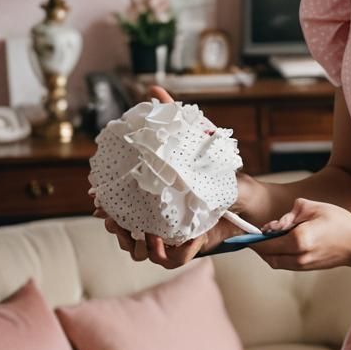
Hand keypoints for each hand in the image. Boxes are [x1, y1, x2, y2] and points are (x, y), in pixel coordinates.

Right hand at [93, 83, 251, 268]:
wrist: (251, 198)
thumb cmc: (219, 170)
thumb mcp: (196, 142)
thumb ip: (172, 117)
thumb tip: (153, 89)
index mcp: (152, 198)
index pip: (117, 206)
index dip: (104, 207)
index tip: (99, 202)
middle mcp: (157, 220)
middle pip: (123, 234)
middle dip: (116, 230)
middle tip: (116, 221)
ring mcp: (172, 237)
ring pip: (141, 253)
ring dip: (139, 247)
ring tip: (147, 237)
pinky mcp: (190, 249)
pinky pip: (173, 260)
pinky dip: (176, 254)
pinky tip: (183, 242)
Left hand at [252, 197, 350, 271]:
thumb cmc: (338, 221)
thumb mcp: (313, 207)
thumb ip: (289, 214)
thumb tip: (273, 225)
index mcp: (298, 239)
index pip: (266, 242)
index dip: (252, 239)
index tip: (243, 234)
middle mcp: (298, 256)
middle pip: (267, 255)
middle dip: (257, 246)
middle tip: (251, 236)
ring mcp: (302, 265)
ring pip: (274, 262)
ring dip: (266, 252)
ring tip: (266, 239)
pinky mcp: (306, 268)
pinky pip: (284, 264)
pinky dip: (277, 255)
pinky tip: (279, 244)